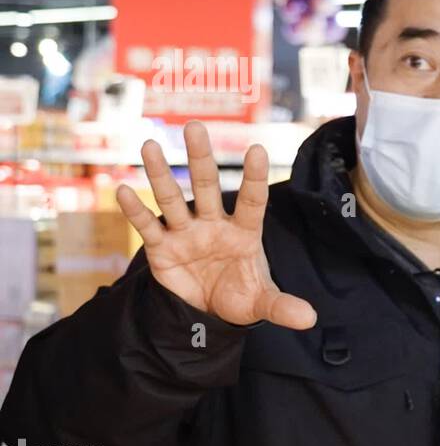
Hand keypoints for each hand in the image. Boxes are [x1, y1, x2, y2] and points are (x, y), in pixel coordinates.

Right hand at [115, 120, 316, 329]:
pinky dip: (135, 211)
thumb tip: (310, 319)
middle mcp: (214, 224)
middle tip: (195, 126)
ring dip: (160, 173)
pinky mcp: (161, 247)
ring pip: (172, 198)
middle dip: (200, 158)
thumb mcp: (261, 303)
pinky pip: (147, 227)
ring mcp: (186, 233)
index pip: (252, 200)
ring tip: (150, 144)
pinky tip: (123, 190)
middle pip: (207, 186)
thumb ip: (282, 306)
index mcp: (244, 232)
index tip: (258, 149)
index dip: (254, 177)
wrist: (208, 312)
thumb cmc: (240, 296)